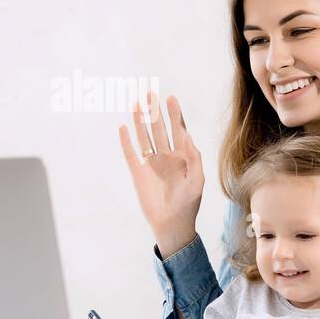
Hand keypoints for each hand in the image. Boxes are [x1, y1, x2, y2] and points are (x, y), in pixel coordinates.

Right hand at [118, 91, 204, 257]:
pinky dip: (126, 141)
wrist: (172, 224)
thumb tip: (188, 137)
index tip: (170, 98)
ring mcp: (151, 164)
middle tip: (151, 94)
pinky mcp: (139, 173)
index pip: (178, 130)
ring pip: (144, 137)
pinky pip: (131, 153)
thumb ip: (194, 159)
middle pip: (159, 128)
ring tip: (136, 104)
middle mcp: (166, 156)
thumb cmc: (188, 204)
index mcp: (183, 156)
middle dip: (155, 111)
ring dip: (140, 121)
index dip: (175, 114)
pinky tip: (123, 127)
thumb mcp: (197, 181)